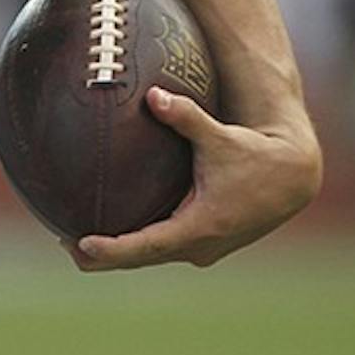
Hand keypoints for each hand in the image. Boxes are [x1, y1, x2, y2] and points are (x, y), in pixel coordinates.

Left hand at [68, 86, 321, 270]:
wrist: (291, 176)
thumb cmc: (254, 153)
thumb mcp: (220, 135)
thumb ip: (185, 117)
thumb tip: (154, 95)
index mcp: (202, 225)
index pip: (148, 245)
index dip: (113, 249)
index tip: (81, 245)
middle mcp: (201, 245)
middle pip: (142, 258)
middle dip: (103, 257)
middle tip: (63, 242)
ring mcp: (204, 248)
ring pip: (151, 256)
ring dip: (117, 253)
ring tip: (73, 242)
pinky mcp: (205, 243)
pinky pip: (162, 248)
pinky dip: (136, 245)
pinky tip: (109, 229)